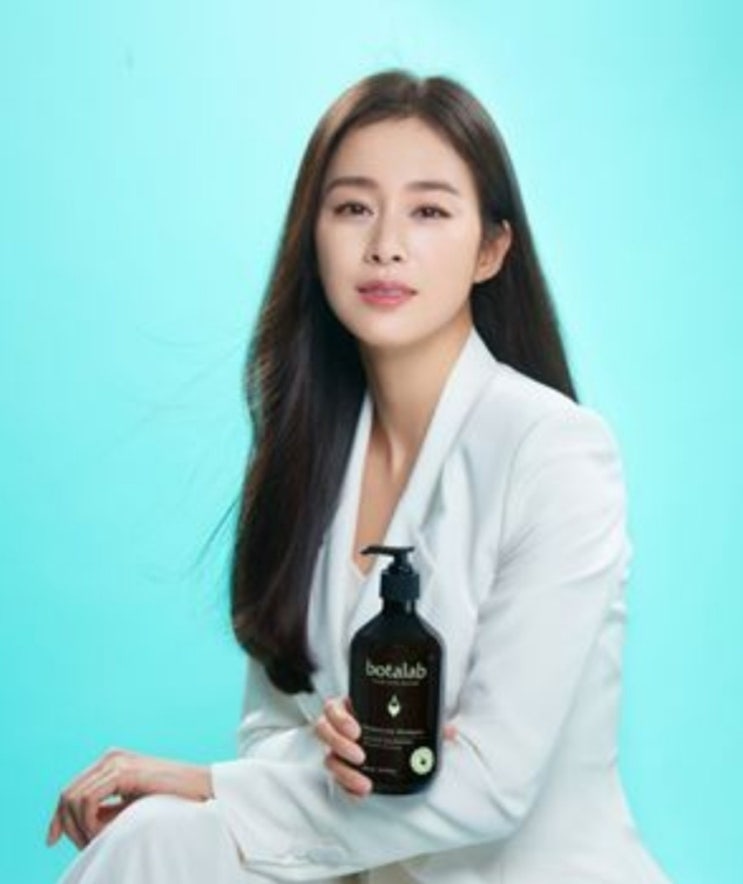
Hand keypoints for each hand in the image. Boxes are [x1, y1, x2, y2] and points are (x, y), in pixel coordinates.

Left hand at [45, 747, 212, 849]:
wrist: (200, 788)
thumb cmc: (170, 801)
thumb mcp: (130, 806)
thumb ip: (106, 810)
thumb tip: (75, 828)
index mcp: (111, 763)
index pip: (71, 790)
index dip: (57, 817)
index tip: (51, 841)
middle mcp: (109, 757)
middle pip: (66, 794)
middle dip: (66, 825)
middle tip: (83, 847)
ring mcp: (115, 760)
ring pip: (73, 798)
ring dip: (78, 827)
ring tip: (96, 841)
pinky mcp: (123, 770)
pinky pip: (87, 800)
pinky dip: (88, 821)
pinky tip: (102, 832)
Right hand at [314, 696, 457, 798]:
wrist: (391, 745)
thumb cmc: (393, 725)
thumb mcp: (408, 720)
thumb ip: (427, 724)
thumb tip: (449, 732)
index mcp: (351, 708)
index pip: (333, 707)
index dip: (340, 718)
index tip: (357, 730)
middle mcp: (339, 729)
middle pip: (323, 730)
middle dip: (339, 744)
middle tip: (361, 755)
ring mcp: (336, 750)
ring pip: (327, 757)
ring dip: (343, 771)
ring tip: (364, 782)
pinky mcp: (340, 771)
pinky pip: (335, 781)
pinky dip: (346, 789)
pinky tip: (360, 795)